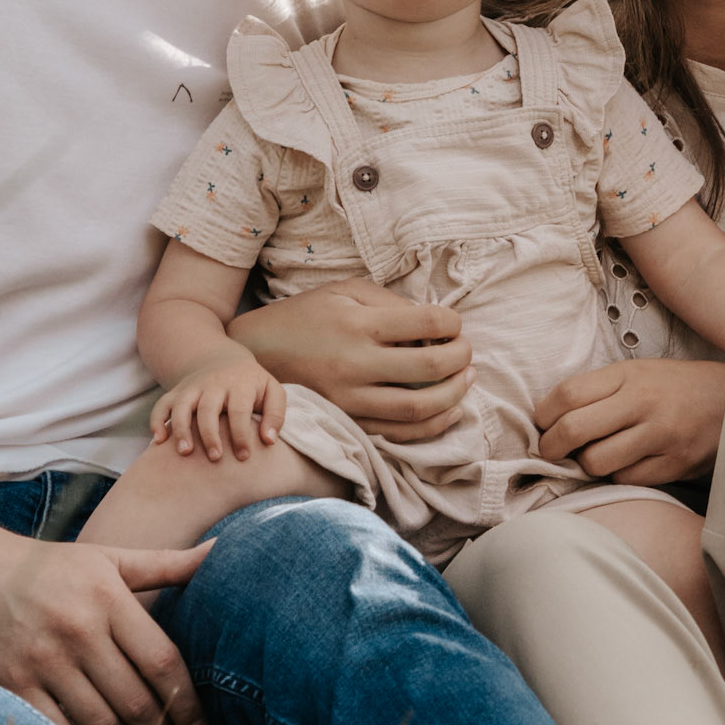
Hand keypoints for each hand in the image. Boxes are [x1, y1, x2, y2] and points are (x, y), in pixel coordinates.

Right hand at [0, 533, 214, 724]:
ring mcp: (43, 659)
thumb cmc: (50, 567)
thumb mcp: (109, 558)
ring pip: (101, 723)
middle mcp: (78, 630)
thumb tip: (220, 552)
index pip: (162, 662)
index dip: (188, 704)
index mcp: (108, 598)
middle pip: (136, 701)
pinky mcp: (12, 684)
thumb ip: (166, 564)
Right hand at [152, 349, 285, 461]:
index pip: (239, 410)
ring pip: (182, 405)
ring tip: (185, 452)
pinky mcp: (177, 392)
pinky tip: (158, 441)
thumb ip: (276, 415)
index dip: (241, 434)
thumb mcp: (272, 391)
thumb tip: (268, 440)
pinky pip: (162, 404)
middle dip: (210, 434)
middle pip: (208, 408)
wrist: (222, 360)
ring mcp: (192, 387)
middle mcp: (214, 384)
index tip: (244, 456)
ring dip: (180, 428)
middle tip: (215, 458)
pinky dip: (157, 420)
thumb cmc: (252, 385)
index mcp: (240, 384)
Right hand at [229, 279, 472, 442]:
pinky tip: (447, 410)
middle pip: (431, 367)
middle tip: (467, 353)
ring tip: (465, 379)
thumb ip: (391, 302)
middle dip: (462, 359)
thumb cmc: (306, 316)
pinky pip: (399, 433)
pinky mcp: (348, 422)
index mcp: (358, 323)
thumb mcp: (344, 291)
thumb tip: (434, 323)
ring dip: (455, 396)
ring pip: (419, 409)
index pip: (427, 323)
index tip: (455, 324)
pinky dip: (432, 425)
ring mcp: (351, 399)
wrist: (258, 352)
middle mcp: (356, 364)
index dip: (453, 323)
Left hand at [535, 359, 724, 483]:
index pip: (568, 395)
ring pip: (597, 462)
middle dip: (552, 446)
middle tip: (552, 450)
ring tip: (595, 455)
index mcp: (629, 374)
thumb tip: (549, 421)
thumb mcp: (638, 373)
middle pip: (574, 430)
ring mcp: (661, 435)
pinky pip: (626, 479)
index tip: (543, 424)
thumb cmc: (674, 387)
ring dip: (587, 464)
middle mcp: (644, 402)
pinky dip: (618, 476)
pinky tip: (627, 463)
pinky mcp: (676, 463)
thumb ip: (598, 391)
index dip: (544, 415)